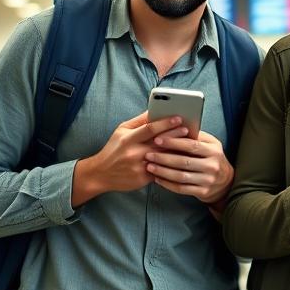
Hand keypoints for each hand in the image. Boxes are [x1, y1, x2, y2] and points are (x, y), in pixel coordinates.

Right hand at [72, 112, 186, 206]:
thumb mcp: (121, 131)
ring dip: (177, 150)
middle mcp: (134, 152)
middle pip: (160, 142)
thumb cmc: (114, 149)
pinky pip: (161, 170)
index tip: (179, 118)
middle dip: (176, 135)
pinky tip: (181, 159)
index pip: (150, 128)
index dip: (166, 123)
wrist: (100, 174)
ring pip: (163, 157)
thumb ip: (138, 121)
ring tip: (189, 144)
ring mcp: (139, 166)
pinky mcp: (143, 179)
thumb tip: (155, 110)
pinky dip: (172, 164)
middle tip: (188, 130)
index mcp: (128, 138)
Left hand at [145, 129, 233, 205]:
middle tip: (148, 154)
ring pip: (181, 176)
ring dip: (163, 171)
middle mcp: (212, 165)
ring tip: (150, 166)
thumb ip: (196, 137)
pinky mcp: (203, 192)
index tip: (157, 139)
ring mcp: (208, 180)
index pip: (192, 145)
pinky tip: (157, 179)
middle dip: (164, 158)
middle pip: (184, 161)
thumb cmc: (212, 158)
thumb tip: (174, 126)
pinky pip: (181, 188)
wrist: (225, 182)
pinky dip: (167, 184)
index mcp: (214, 150)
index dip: (173, 142)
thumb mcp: (210, 145)